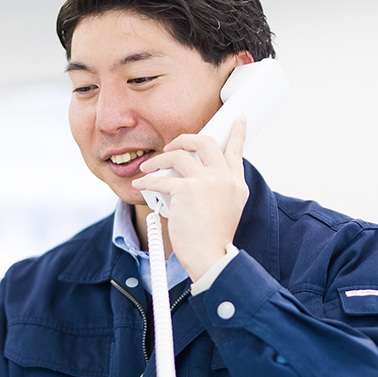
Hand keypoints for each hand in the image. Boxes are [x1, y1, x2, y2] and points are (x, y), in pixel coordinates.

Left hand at [132, 117, 248, 280]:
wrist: (211, 257)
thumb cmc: (212, 239)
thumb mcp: (227, 209)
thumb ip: (219, 189)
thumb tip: (194, 175)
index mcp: (236, 184)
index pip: (236, 151)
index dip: (237, 133)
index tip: (238, 119)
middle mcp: (224, 179)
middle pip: (205, 143)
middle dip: (185, 139)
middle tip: (172, 146)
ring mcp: (206, 182)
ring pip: (178, 155)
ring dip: (159, 159)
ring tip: (149, 167)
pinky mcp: (186, 190)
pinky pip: (160, 179)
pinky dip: (146, 181)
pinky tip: (140, 184)